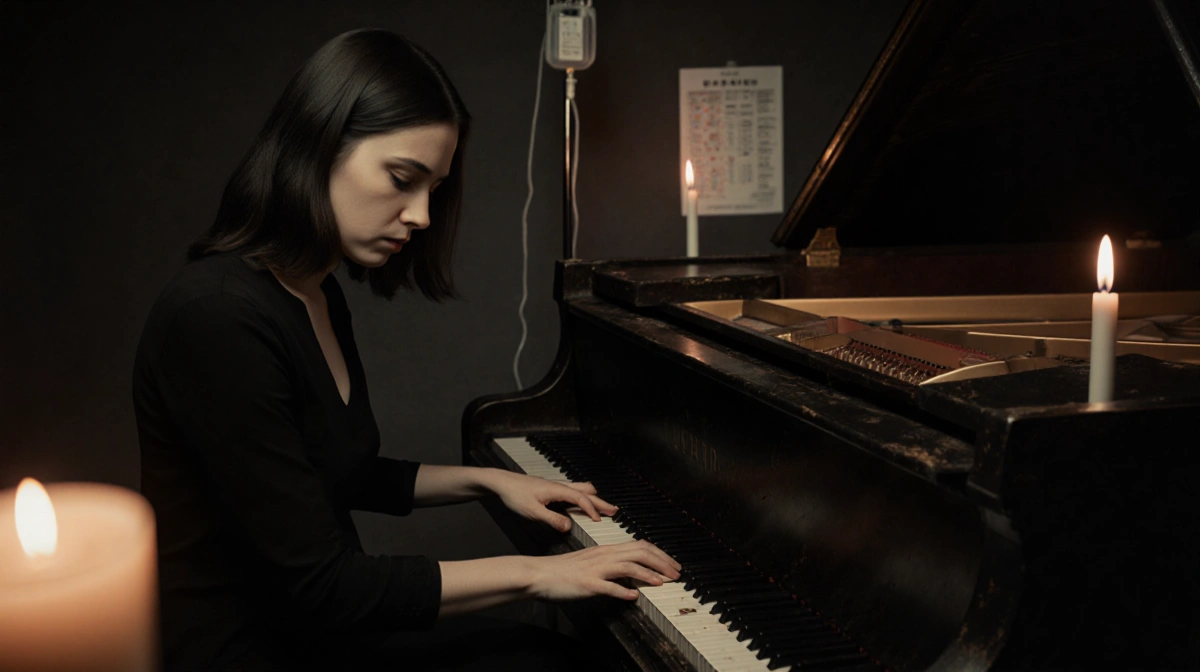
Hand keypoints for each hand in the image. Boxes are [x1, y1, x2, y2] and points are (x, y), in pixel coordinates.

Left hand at [488, 470, 615, 532]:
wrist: (502, 482)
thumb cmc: (515, 495)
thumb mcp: (532, 512)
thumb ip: (551, 519)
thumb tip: (568, 526)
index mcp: (557, 490)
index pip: (581, 499)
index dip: (592, 509)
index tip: (600, 520)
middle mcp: (559, 485)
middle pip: (586, 492)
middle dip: (600, 502)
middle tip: (614, 510)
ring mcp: (556, 485)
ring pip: (580, 489)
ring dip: (593, 498)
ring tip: (602, 506)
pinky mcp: (551, 488)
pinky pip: (573, 490)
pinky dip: (583, 497)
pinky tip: (581, 502)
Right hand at [528, 540, 682, 600]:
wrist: (538, 573)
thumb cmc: (562, 570)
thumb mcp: (590, 563)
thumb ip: (610, 566)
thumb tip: (630, 574)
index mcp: (605, 550)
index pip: (639, 546)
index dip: (660, 554)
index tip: (672, 565)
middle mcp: (603, 555)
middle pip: (639, 552)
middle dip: (662, 562)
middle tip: (676, 573)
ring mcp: (595, 569)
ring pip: (628, 565)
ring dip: (649, 574)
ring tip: (663, 582)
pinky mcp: (587, 583)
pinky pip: (608, 586)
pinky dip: (623, 590)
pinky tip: (634, 596)